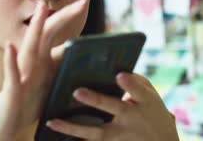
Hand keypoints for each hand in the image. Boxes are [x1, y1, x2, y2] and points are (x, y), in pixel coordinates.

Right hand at [0, 0, 87, 140]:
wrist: (2, 127)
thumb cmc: (27, 104)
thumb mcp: (48, 84)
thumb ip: (61, 68)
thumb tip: (86, 57)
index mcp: (41, 60)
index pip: (54, 33)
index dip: (67, 17)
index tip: (83, 2)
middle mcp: (31, 63)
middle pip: (46, 34)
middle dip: (62, 16)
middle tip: (81, 2)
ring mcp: (21, 76)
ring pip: (29, 48)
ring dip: (35, 28)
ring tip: (41, 8)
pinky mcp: (12, 92)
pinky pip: (12, 75)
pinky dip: (11, 61)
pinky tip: (10, 47)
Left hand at [46, 73, 178, 140]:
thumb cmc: (150, 110)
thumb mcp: (150, 96)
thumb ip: (134, 81)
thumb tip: (109, 69)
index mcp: (145, 101)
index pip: (138, 90)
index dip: (129, 83)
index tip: (119, 75)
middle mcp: (133, 118)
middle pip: (114, 108)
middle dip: (96, 100)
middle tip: (77, 91)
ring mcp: (121, 136)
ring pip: (96, 133)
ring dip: (73, 129)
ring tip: (51, 122)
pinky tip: (54, 137)